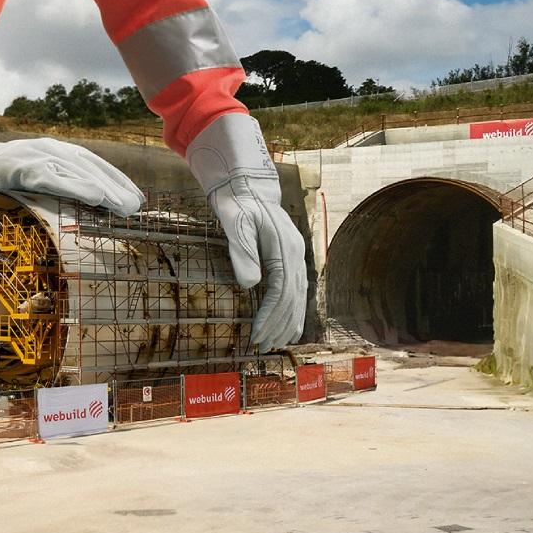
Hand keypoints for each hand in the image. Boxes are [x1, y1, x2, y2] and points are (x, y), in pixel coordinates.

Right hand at [0, 108, 142, 213]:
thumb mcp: (34, 176)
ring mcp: (33, 156)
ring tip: (121, 205)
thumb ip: (58, 183)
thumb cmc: (1, 179)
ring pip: (75, 172)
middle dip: (114, 187)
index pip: (91, 163)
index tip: (135, 197)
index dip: (115, 178)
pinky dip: (74, 186)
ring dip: (102, 188)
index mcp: (53, 150)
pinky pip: (51, 178)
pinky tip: (94, 196)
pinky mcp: (19, 168)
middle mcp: (47, 148)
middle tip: (134, 207)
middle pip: (88, 167)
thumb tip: (92, 203)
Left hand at [186, 113, 307, 348]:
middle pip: (292, 297)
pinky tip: (286, 325)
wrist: (246, 186)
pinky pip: (295, 289)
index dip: (270, 316)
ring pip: (298, 296)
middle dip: (278, 325)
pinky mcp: (290, 257)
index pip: (281, 291)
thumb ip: (242, 252)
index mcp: (284, 248)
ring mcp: (295, 255)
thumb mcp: (234, 223)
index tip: (257, 335)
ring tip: (274, 343)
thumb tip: (250, 285)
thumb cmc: (238, 204)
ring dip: (287, 321)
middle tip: (262, 347)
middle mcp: (295, 253)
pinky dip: (292, 310)